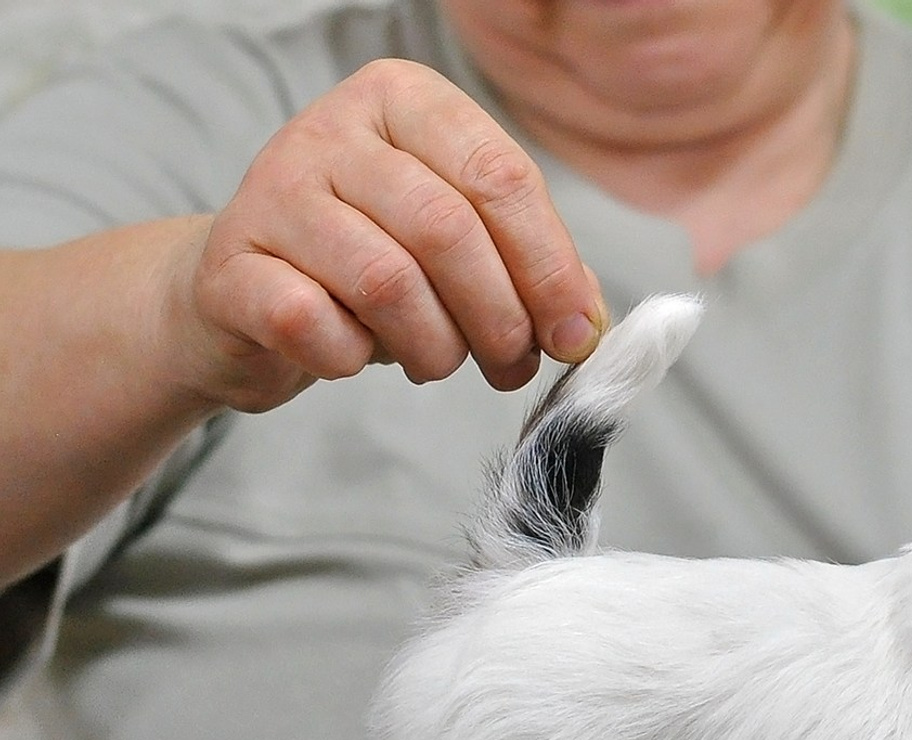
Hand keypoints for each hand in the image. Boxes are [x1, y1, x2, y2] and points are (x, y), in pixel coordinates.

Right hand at [171, 59, 605, 414]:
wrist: (249, 295)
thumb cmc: (372, 263)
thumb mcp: (464, 247)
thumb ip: (532, 269)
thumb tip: (585, 325)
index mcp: (405, 100)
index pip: (500, 176)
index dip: (549, 267)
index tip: (574, 335)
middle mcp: (332, 129)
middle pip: (447, 229)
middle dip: (499, 318)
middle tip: (511, 367)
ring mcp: (271, 191)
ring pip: (385, 281)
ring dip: (433, 347)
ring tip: (437, 362)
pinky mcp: (228, 265)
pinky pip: (312, 323)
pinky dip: (351, 358)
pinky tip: (355, 354)